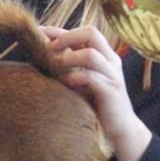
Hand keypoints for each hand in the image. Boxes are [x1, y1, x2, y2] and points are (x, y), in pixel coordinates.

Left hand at [40, 24, 151, 160]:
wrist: (120, 130)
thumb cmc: (97, 105)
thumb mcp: (82, 80)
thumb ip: (69, 66)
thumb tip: (42, 53)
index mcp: (104, 55)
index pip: (83, 32)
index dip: (60, 30)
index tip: (39, 31)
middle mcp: (111, 60)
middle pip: (91, 33)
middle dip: (66, 37)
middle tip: (49, 49)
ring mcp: (113, 75)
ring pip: (91, 54)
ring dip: (69, 58)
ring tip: (55, 67)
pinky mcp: (111, 91)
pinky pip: (92, 77)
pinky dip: (75, 77)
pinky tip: (66, 84)